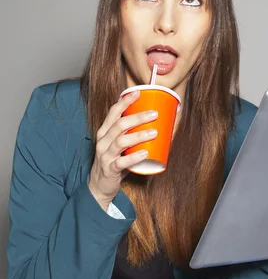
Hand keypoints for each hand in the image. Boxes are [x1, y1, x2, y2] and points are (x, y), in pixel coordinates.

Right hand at [88, 90, 157, 210]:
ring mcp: (105, 155)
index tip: (138, 93)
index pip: (113, 112)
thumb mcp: (119, 144)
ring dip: (139, 135)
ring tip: (154, 132)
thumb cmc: (114, 160)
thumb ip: (131, 133)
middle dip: (138, 117)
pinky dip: (134, 157)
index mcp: (105, 131)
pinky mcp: (110, 169)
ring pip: (121, 141)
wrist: (99, 185)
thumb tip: (157, 122)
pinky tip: (145, 153)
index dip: (125, 101)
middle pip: (120, 124)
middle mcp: (103, 141)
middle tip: (155, 114)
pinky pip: (121, 162)